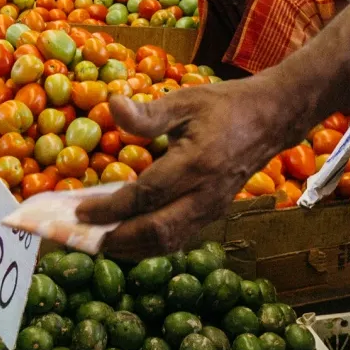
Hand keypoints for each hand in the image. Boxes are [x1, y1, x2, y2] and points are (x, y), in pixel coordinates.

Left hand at [76, 80, 294, 256]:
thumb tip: (111, 105)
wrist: (271, 119)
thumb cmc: (225, 106)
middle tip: (82, 236)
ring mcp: (211, 209)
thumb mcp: (185, 101)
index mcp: (196, 163)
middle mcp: (205, 194)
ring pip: (168, 243)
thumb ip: (147, 113)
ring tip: (97, 242)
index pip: (145, 196)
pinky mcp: (212, 214)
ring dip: (130, 248)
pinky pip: (178, 238)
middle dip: (115, 239)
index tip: (78, 212)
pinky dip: (148, 245)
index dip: (109, 208)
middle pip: (156, 231)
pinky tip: (125, 238)